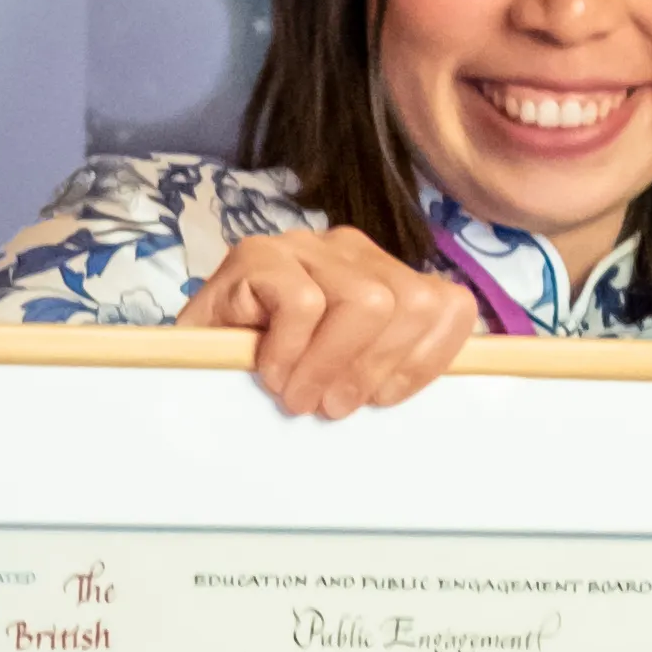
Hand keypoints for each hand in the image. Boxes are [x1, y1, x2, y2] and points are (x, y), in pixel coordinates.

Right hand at [183, 226, 476, 417]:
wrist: (187, 365)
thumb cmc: (274, 376)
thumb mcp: (348, 373)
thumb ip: (396, 366)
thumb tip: (464, 381)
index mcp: (385, 275)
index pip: (449, 305)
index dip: (424, 362)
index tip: (381, 399)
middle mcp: (351, 250)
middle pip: (412, 304)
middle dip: (374, 368)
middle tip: (330, 405)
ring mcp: (303, 247)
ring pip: (365, 302)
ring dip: (329, 365)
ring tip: (296, 394)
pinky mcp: (256, 254)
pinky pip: (303, 303)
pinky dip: (289, 351)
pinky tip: (268, 371)